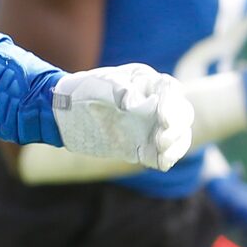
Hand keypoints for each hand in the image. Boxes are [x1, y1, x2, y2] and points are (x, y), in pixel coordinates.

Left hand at [52, 63, 192, 171]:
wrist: (65, 114)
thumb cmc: (84, 90)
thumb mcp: (100, 84)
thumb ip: (119, 90)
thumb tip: (134, 103)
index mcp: (147, 82)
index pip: (171, 90)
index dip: (172, 105)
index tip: (163, 120)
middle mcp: (155, 104)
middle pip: (181, 114)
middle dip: (176, 127)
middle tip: (162, 140)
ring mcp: (151, 126)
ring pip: (177, 136)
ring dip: (176, 145)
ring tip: (163, 154)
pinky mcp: (144, 145)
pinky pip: (162, 153)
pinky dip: (166, 159)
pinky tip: (162, 164)